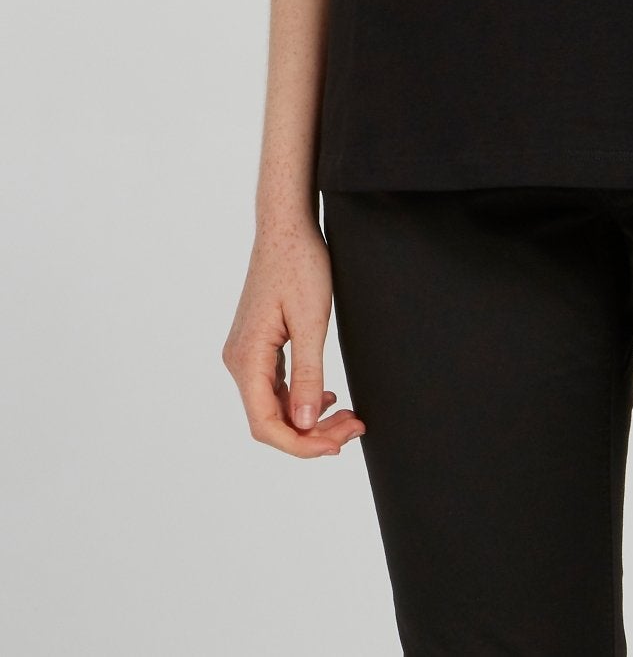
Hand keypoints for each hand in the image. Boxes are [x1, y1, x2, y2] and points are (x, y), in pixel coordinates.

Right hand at [222, 216, 365, 457]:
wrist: (286, 226)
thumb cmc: (299, 265)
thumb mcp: (311, 321)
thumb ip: (308, 374)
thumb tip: (305, 424)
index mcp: (247, 359)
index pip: (266, 424)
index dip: (301, 444)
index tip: (337, 445)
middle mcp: (239, 361)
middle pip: (271, 419)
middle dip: (311, 434)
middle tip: (354, 429)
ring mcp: (247, 354)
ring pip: (275, 405)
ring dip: (309, 418)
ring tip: (349, 417)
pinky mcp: (258, 345)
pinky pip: (277, 386)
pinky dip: (302, 398)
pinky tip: (328, 397)